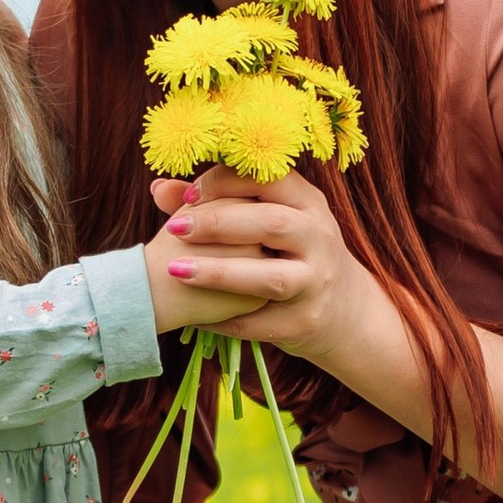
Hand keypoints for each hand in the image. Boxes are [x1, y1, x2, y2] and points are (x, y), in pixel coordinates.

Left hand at [147, 166, 393, 376]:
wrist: (344, 309)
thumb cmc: (289, 252)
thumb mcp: (269, 220)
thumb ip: (217, 202)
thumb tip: (158, 188)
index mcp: (308, 203)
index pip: (270, 179)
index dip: (225, 182)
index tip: (187, 195)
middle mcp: (319, 238)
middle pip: (271, 223)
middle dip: (217, 224)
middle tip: (173, 228)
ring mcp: (316, 282)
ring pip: (269, 278)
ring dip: (219, 273)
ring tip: (175, 271)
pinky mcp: (305, 321)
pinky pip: (260, 322)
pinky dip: (223, 319)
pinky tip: (192, 314)